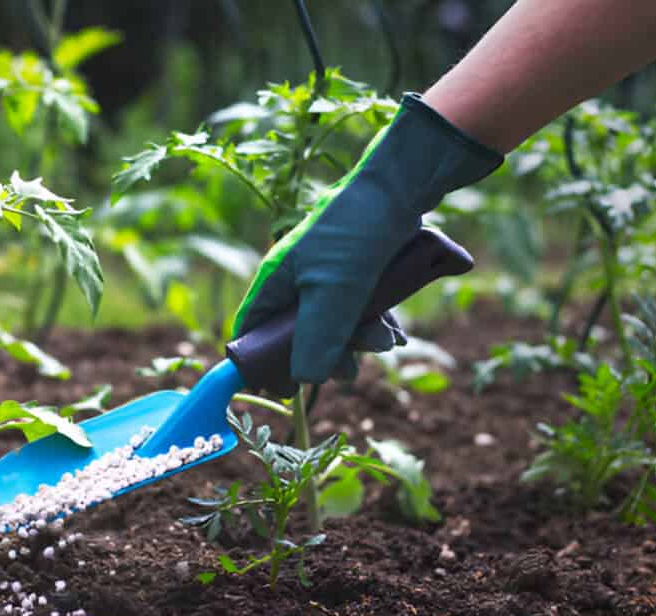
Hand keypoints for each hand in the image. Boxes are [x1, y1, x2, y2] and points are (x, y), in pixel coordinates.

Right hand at [233, 93, 501, 389]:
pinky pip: (361, 311)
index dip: (263, 363)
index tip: (284, 389)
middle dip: (328, 355)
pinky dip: (377, 326)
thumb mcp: (334, 290)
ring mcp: (329, 276)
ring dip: (360, 341)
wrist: (402, 186)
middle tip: (350, 368)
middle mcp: (297, 280)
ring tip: (385, 341)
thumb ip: (317, 337)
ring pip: (336, 326)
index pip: (253, 331)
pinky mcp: (359, 272)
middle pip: (299, 337)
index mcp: (276, 281)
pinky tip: (396, 335)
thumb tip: (304, 380)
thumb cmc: (355, 232)